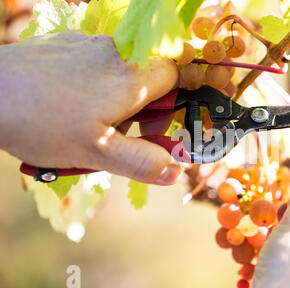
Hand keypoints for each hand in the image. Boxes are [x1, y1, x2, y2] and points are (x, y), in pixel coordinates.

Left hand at [0, 31, 179, 184]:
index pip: (176, 75)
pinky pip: (95, 64)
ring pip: (121, 71)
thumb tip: (175, 171)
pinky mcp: (65, 44)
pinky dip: (94, 84)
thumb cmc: (42, 123)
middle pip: (149, 75)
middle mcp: (115, 51)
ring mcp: (87, 43)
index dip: (173, 103)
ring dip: (117, 98)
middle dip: (143, 106)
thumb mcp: (97, 153)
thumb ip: (142, 162)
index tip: (155, 127)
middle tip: (121, 132)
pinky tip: (69, 105)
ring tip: (89, 123)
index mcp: (131, 77)